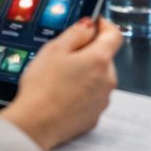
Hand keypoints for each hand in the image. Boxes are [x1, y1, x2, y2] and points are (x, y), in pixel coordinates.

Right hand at [0, 17, 123, 150]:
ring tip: (60, 80)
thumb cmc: (42, 87)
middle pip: (104, 58)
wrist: (35, 125)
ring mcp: (102, 100)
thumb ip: (76, 33)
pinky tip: (63, 96)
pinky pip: (92, 97)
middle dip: (89, 53)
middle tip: (65, 57)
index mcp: (99, 60)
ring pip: (98, 78)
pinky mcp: (94, 117)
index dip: (104, 26)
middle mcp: (107, 80)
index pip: (114, 35)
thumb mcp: (54, 49)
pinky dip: (82, 93)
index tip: (93, 25)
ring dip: (86, 74)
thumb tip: (89, 26)